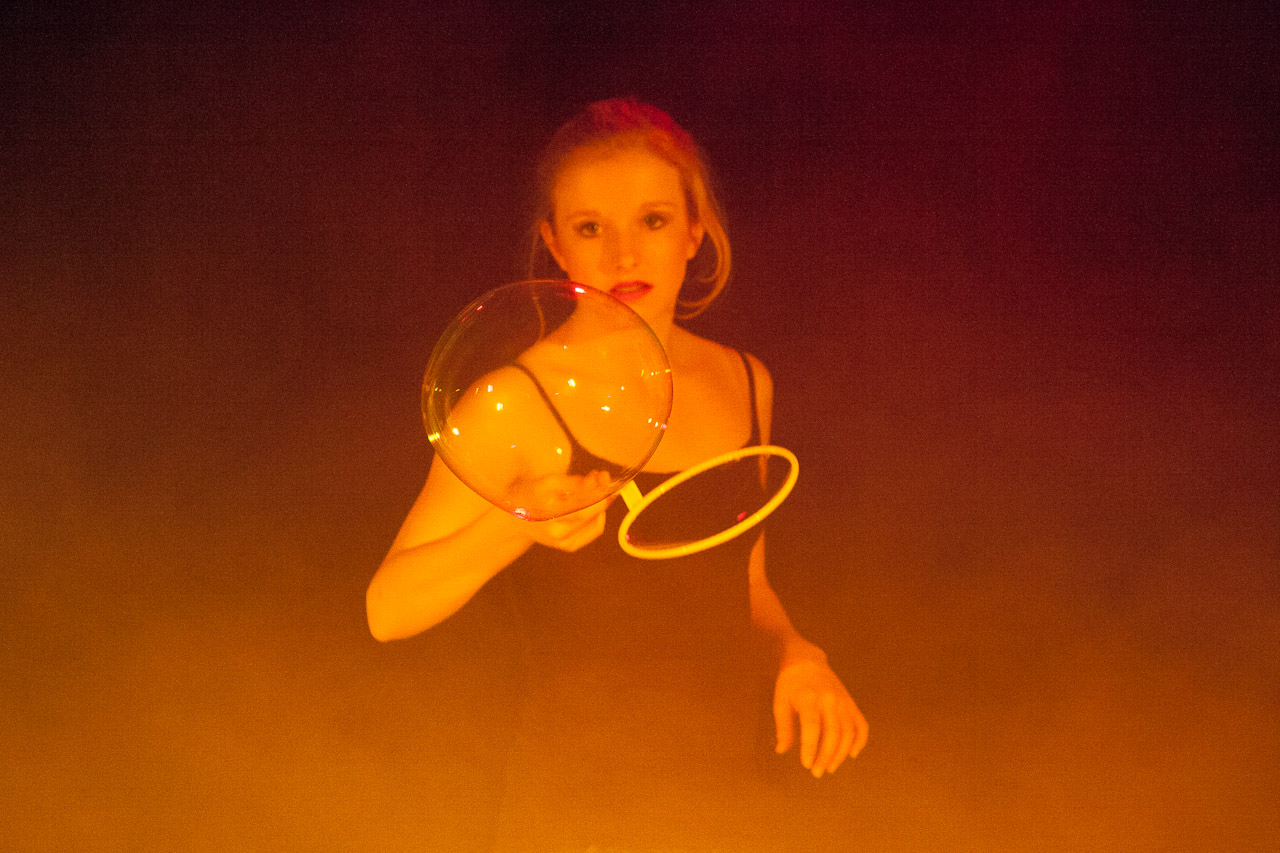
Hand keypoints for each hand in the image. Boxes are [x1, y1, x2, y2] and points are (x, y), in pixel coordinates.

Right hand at [520, 472, 612, 551]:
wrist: (516, 520)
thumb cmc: (529, 497)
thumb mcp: (545, 483)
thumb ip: (571, 482)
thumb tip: (595, 481)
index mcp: (547, 516)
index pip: (580, 506)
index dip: (595, 491)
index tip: (602, 476)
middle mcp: (557, 533)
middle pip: (589, 515)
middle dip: (602, 495)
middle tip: (604, 479)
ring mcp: (564, 543)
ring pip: (596, 524)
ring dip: (602, 505)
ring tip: (598, 489)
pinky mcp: (569, 546)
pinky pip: (593, 531)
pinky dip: (598, 516)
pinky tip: (595, 505)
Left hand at [773, 653, 867, 777]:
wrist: (807, 661)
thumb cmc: (790, 684)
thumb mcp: (780, 702)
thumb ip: (783, 727)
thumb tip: (782, 751)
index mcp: (809, 698)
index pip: (812, 726)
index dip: (810, 747)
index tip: (806, 764)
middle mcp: (829, 699)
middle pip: (833, 733)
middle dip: (826, 756)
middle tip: (817, 772)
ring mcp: (843, 701)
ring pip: (848, 732)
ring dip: (840, 754)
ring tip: (829, 768)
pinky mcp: (851, 703)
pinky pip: (861, 725)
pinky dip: (860, 741)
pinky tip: (851, 754)